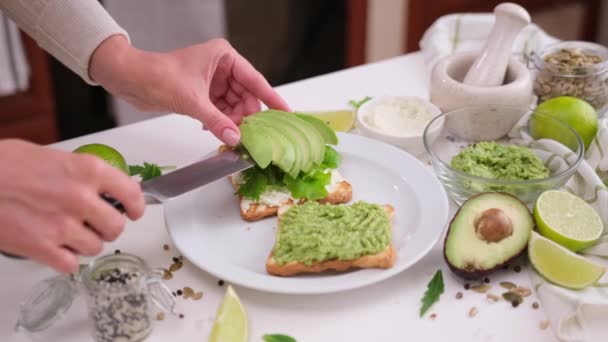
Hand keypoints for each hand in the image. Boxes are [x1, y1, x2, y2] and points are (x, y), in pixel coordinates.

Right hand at [0, 140, 144, 272]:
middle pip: (117, 227)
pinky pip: (71, 265)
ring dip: (86, 243)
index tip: (134, 211)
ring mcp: (61, 225)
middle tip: (96, 223)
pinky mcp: (41, 247)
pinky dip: (65, 259)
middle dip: (108, 227)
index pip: (131, 194)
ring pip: (96, 247)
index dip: (136, 206)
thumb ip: (84, 173)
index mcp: (87, 170)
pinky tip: (55, 247)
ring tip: (70, 233)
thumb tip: (110, 184)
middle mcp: (80, 198)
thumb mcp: (54, 156)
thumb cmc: (4, 164)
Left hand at [90, 36, 289, 145]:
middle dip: (248, 116)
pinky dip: (221, 123)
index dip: (271, 98)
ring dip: (234, 122)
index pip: (255, 80)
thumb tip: (236, 138)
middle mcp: (221, 67)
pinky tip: (218, 132)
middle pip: (246, 96)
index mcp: (224, 57)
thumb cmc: (157, 75)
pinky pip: (221, 111)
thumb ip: (217, 121)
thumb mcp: (192, 101)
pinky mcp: (202, 94)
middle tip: (254, 136)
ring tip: (235, 138)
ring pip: (234, 106)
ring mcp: (212, 82)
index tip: (286, 112)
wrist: (129, 79)